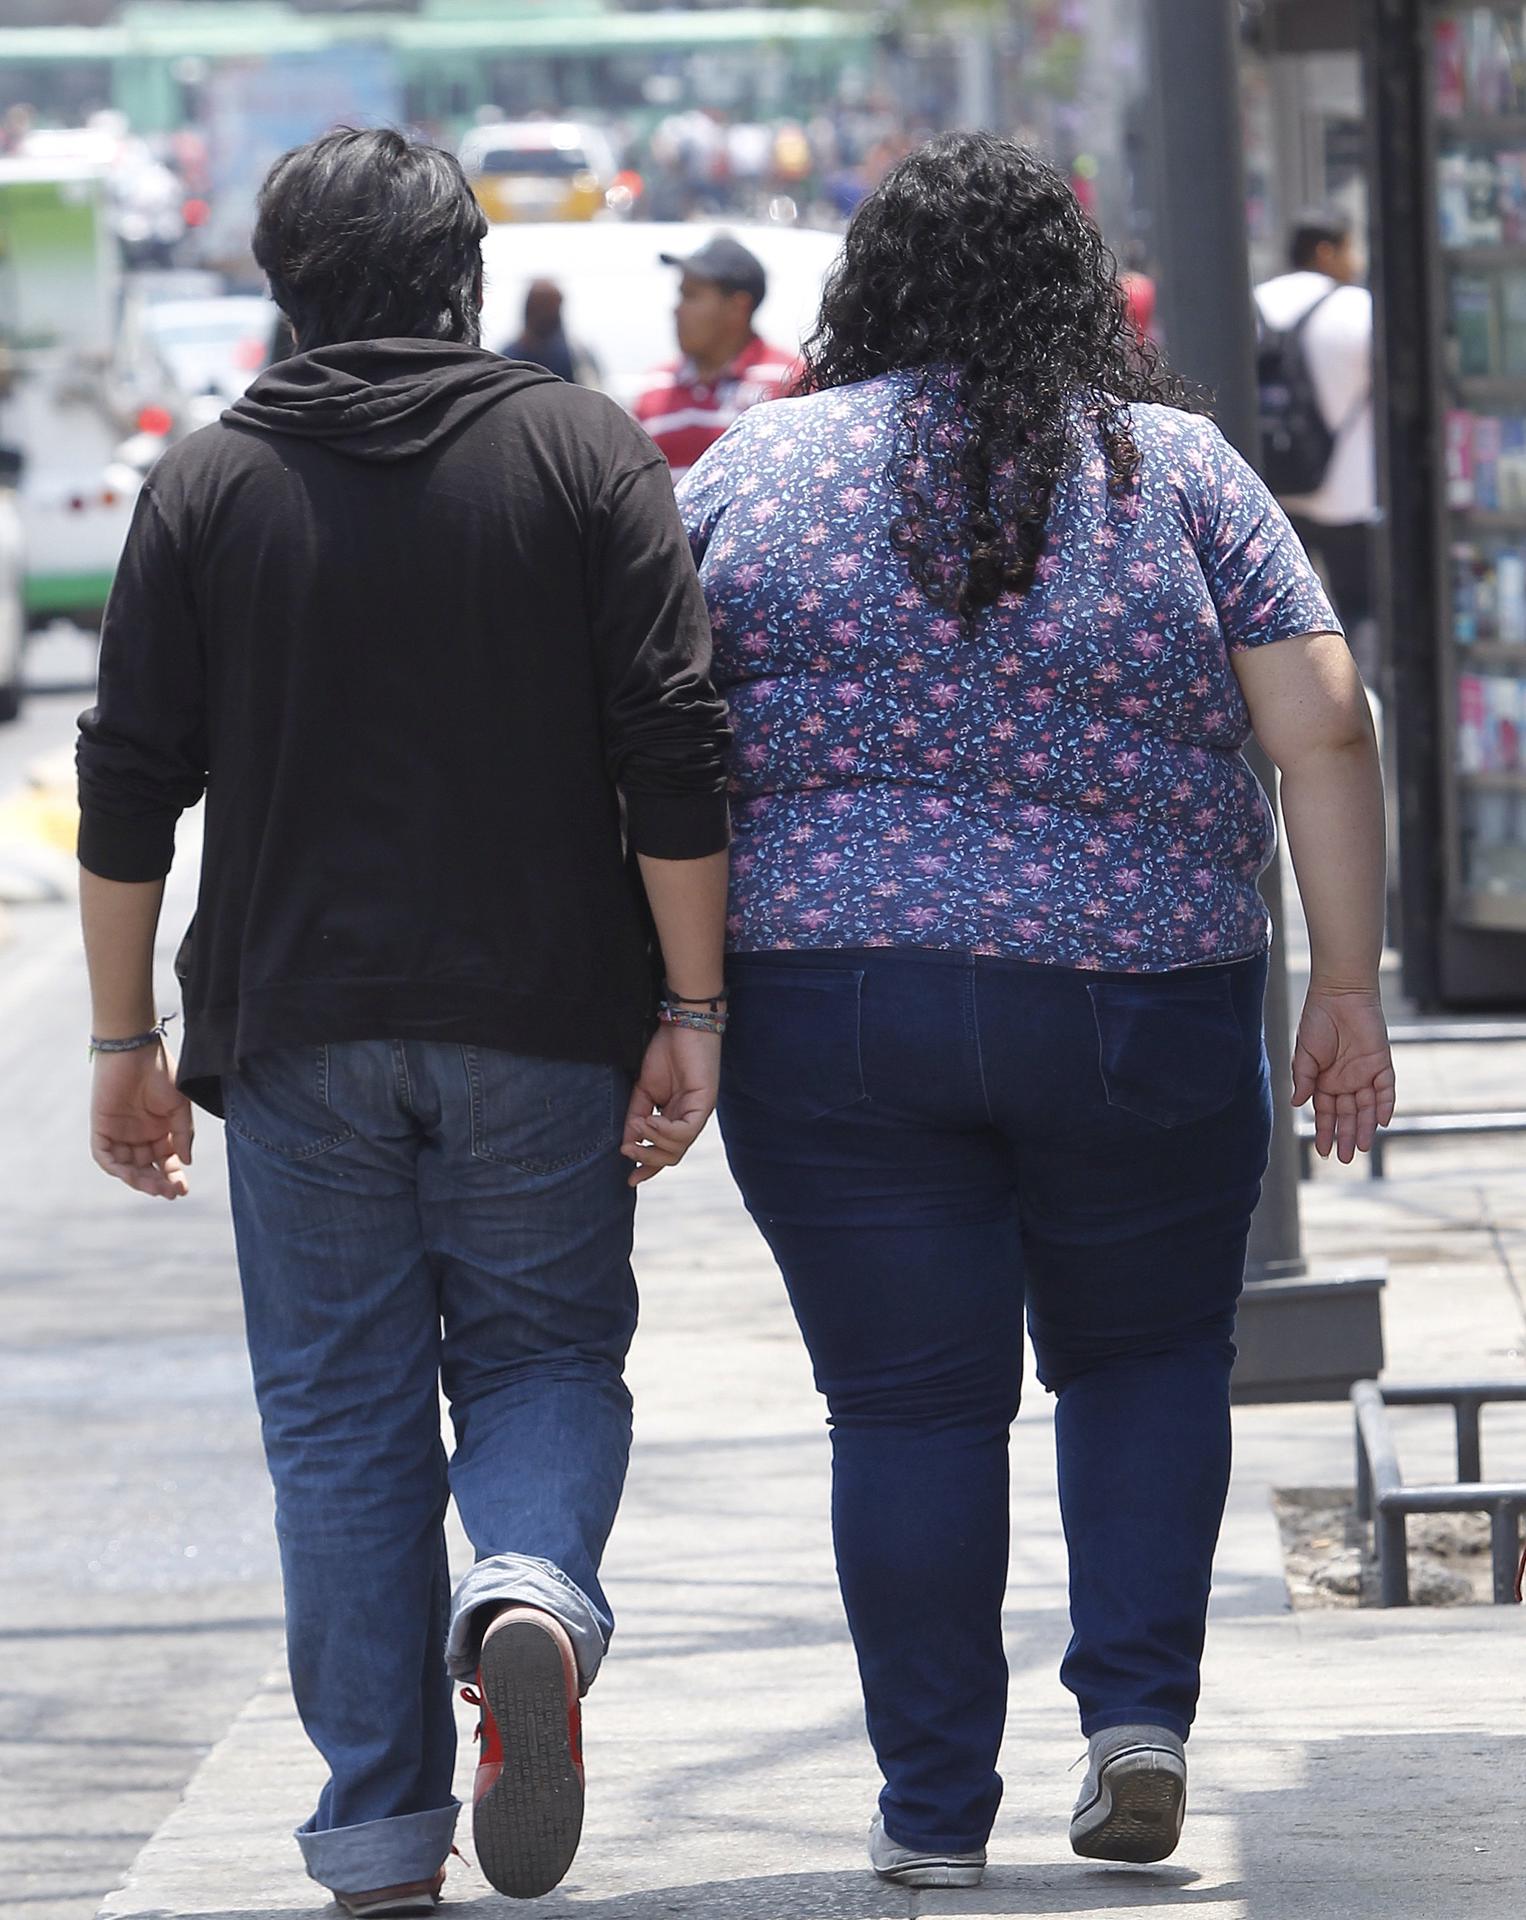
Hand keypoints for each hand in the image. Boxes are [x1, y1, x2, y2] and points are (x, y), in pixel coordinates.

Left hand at [91, 1041, 193, 1198]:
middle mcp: (139, 1137)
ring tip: (156, 1187)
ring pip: (127, 1168)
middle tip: (171, 1191)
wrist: (136, 1050)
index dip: (174, 1177)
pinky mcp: (102, 1129)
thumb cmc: (161, 1073)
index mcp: (160, 1132)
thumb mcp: (180, 1107)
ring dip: (140, 1180)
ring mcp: (120, 1134)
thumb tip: (186, 1162)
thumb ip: (182, 1134)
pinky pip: (106, 1157)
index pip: (166, 1163)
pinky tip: (132, 1175)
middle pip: (147, 1169)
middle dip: (158, 1183)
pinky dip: (116, 1168)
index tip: (183, 1188)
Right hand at [621, 1023, 720, 1186]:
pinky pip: (685, 1130)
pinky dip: (664, 1130)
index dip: (647, 1167)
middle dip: (647, 1158)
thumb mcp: (642, 1090)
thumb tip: (627, 1144)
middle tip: (627, 1151)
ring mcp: (699, 1112)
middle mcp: (689, 1119)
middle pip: (672, 1155)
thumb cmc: (664, 1051)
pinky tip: (651, 1121)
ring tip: (639, 1126)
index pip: (664, 1151)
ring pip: (679, 1147)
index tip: (629, 1180)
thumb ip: (635, 1117)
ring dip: (653, 1142)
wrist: (681, 1024)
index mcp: (674, 1117)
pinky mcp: (705, 1103)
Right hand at [1292, 985, 1395, 1164]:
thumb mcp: (1304, 1053)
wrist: (1340, 994)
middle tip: (1345, 1158)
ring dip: (1365, 1127)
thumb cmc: (1317, 1020)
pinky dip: (1384, 1105)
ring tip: (1362, 1148)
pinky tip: (1381, 1121)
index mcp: (1325, 1080)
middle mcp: (1346, 1081)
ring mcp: (1365, 1074)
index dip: (1324, 1131)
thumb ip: (1303, 1078)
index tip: (1323, 1151)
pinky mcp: (1382, 1064)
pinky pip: (1386, 1090)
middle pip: (1347, 1115)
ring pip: (1367, 1108)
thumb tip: (1298, 1104)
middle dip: (1345, 1136)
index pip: (1326, 1112)